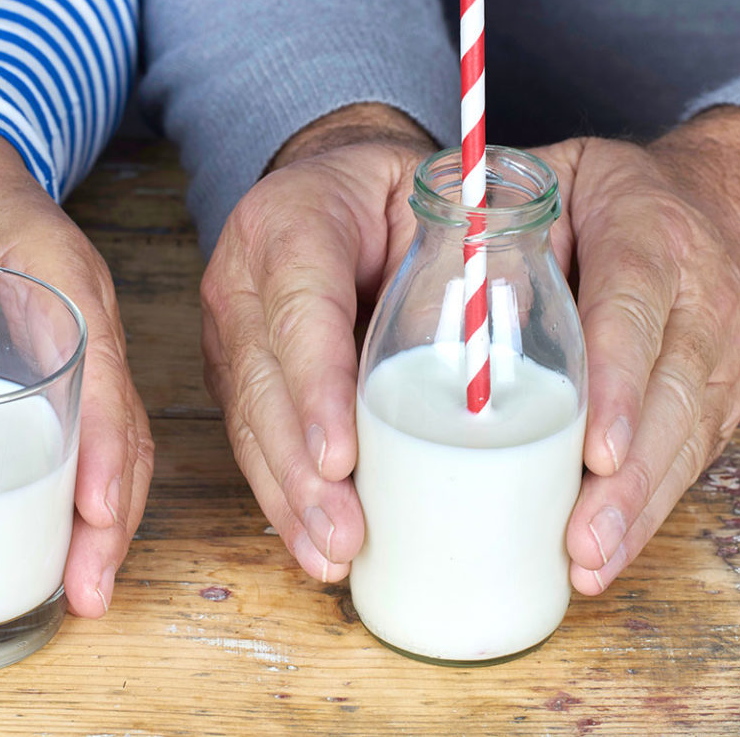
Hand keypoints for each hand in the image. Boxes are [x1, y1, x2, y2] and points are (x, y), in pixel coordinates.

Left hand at [0, 122, 153, 616]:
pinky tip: (68, 542)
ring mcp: (86, 344)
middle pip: (125, 431)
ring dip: (108, 519)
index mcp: (63, 282)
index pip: (101, 378)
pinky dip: (89, 494)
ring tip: (85, 591)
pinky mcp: (66, 365)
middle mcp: (90, 319)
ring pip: (118, 443)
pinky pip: (95, 437)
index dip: (102, 452)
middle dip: (115, 518)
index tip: (93, 516)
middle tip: (90, 592)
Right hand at [200, 104, 435, 581]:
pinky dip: (285, 494)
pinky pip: (254, 438)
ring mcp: (231, 329)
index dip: (317, 388)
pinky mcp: (238, 373)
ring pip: (249, 422)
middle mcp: (243, 276)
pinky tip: (315, 541)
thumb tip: (507, 332)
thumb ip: (466, 252)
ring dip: (289, 497)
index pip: (301, 308)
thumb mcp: (436, 196)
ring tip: (331, 556)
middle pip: (263, 382)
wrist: (335, 184)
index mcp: (292, 220)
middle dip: (300, 470)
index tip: (343, 458)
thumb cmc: (396, 193)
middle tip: (344, 533)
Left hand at [533, 106, 739, 593]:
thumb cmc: (616, 200)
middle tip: (582, 537)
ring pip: (685, 441)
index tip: (594, 450)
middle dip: (626, 478)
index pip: (634, 312)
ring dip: (638, 511)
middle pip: (669, 397)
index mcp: (652, 236)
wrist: (731, 214)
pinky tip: (607, 555)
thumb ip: (507, 220)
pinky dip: (649, 513)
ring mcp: (721, 358)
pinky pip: (690, 462)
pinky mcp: (722, 402)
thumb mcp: (563, 177)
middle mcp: (701, 301)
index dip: (619, 384)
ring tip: (590, 563)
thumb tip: (456, 286)